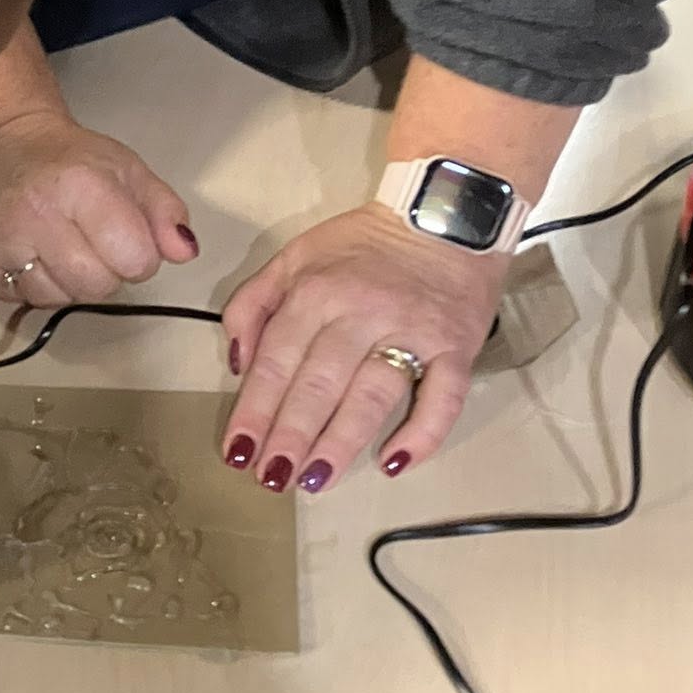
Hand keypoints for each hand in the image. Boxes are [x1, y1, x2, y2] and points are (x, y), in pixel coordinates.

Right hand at [0, 109, 197, 305]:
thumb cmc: (69, 158)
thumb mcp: (127, 170)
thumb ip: (164, 211)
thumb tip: (184, 252)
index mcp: (81, 184)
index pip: (134, 259)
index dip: (138, 255)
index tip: (124, 235)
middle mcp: (36, 214)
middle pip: (97, 287)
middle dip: (105, 273)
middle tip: (91, 242)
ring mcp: (2, 241)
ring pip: (61, 300)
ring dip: (69, 282)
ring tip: (60, 246)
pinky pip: (26, 300)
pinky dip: (38, 285)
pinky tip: (34, 255)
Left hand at [220, 205, 509, 490]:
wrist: (448, 212)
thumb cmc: (366, 245)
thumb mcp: (295, 257)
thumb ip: (253, 304)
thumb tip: (236, 362)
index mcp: (317, 292)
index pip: (277, 361)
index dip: (255, 410)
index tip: (238, 450)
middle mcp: (362, 312)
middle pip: (319, 383)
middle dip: (290, 435)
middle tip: (271, 478)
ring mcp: (412, 331)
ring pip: (372, 393)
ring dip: (341, 441)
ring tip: (314, 480)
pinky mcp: (456, 345)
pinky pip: (443, 396)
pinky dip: (423, 432)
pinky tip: (395, 462)